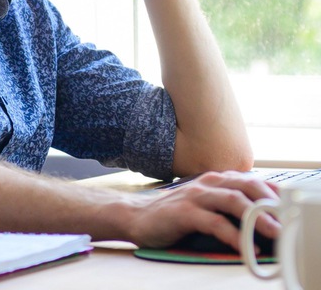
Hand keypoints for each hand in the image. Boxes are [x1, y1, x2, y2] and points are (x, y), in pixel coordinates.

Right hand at [126, 171, 279, 250]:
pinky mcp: (185, 213)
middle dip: (271, 202)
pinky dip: (233, 236)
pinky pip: (214, 222)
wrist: (136, 215)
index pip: (252, 181)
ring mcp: (196, 196)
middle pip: (247, 185)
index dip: (274, 193)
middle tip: (289, 221)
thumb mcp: (204, 204)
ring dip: (257, 217)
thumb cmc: (174, 213)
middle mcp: (208, 183)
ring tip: (274, 233)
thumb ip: (227, 205)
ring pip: (233, 201)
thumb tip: (260, 220)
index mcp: (215, 180)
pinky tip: (245, 248)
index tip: (291, 208)